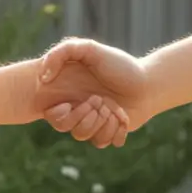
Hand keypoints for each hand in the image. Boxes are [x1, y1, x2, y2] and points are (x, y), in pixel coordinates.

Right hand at [36, 39, 153, 144]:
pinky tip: (122, 117)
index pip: (54, 117)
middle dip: (88, 116)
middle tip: (100, 99)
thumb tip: (43, 77)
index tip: (76, 101)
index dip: (63, 115)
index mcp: (69, 94)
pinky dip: (115, 132)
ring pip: (87, 138)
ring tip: (114, 107)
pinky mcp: (110, 132)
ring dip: (103, 123)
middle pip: (71, 130)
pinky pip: (104, 143)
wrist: (148, 81)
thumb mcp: (89, 49)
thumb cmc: (119, 65)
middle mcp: (80, 110)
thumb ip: (60, 53)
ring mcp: (96, 122)